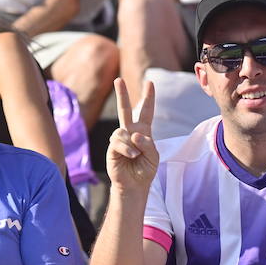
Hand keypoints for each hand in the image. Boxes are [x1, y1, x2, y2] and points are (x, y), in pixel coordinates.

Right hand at [106, 79, 158, 194]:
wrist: (134, 184)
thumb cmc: (145, 169)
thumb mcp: (153, 156)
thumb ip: (147, 144)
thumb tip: (133, 134)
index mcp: (143, 131)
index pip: (146, 111)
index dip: (148, 98)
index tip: (150, 83)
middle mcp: (130, 132)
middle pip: (125, 109)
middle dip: (121, 94)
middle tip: (118, 80)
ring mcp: (120, 139)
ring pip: (123, 131)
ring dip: (132, 144)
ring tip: (136, 155)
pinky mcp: (112, 147)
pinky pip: (118, 141)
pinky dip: (126, 149)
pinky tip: (130, 156)